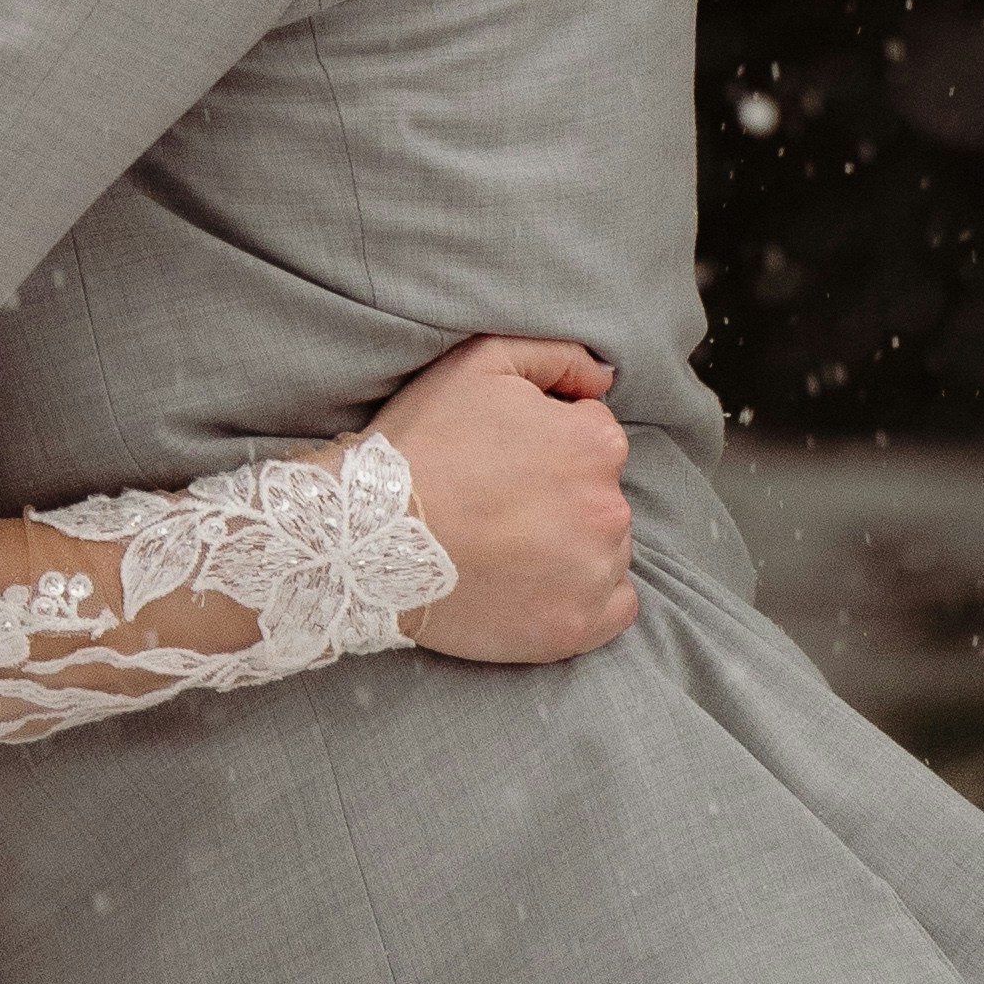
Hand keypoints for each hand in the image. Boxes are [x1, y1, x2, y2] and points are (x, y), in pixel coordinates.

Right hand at [372, 335, 635, 664]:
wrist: (369, 536)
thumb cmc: (424, 441)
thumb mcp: (481, 362)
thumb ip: (558, 355)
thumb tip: (603, 378)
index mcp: (596, 443)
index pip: (593, 436)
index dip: (548, 440)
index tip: (505, 455)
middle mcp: (609, 510)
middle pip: (601, 494)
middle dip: (563, 493)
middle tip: (500, 501)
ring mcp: (593, 575)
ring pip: (606, 549)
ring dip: (573, 544)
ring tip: (507, 544)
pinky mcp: (575, 629)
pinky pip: (613, 608)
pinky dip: (586, 596)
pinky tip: (537, 583)